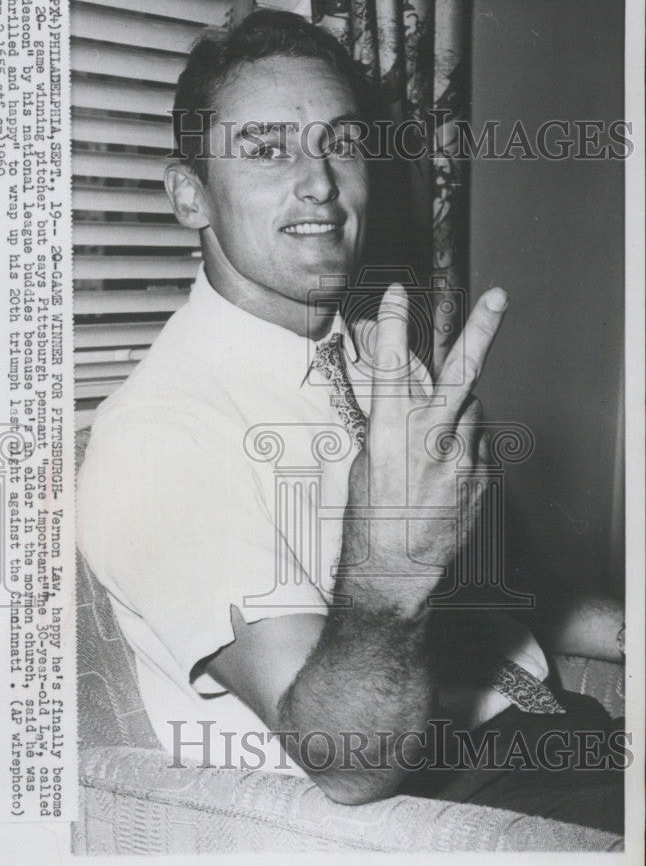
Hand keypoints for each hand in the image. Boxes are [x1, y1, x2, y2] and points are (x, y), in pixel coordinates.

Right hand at [341, 283, 507, 618]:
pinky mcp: (483, 478)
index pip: (392, 363)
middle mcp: (432, 438)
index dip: (393, 323)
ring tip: (435, 448)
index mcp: (391, 431)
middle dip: (482, 330)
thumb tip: (401, 400)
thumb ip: (389, 427)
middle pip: (462, 371)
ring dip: (459, 416)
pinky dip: (466, 449)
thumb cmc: (369, 521)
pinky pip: (479, 447)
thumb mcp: (364, 464)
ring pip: (473, 413)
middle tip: (500, 298)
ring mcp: (463, 458)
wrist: (398, 571)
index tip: (396, 295)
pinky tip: (446, 474)